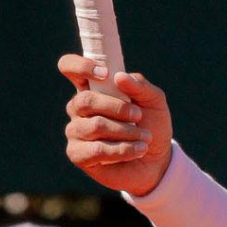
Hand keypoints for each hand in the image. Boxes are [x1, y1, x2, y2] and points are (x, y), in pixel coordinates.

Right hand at [57, 55, 173, 196]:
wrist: (157, 160)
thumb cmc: (152, 125)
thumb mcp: (154, 101)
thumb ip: (140, 86)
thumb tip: (119, 77)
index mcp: (92, 88)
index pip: (69, 67)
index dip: (80, 66)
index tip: (104, 74)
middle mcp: (78, 108)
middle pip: (85, 100)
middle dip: (117, 108)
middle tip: (138, 115)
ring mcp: (76, 131)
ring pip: (95, 126)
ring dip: (125, 132)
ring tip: (145, 137)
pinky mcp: (78, 155)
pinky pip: (96, 150)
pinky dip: (122, 150)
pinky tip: (138, 150)